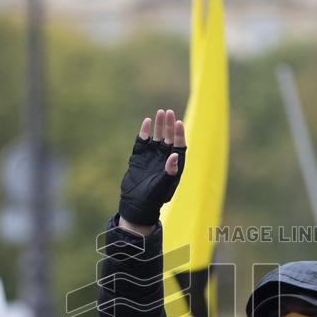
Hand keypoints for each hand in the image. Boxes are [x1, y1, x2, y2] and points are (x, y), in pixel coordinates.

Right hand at [118, 109, 186, 227]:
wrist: (136, 204)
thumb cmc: (153, 197)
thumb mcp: (163, 185)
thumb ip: (170, 171)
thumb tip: (175, 155)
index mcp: (174, 165)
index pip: (179, 145)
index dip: (180, 134)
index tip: (179, 123)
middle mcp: (164, 158)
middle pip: (169, 137)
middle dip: (169, 125)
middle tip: (169, 113)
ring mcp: (151, 156)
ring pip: (157, 137)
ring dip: (159, 126)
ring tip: (160, 113)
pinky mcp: (139, 157)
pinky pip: (142, 141)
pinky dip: (144, 132)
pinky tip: (147, 122)